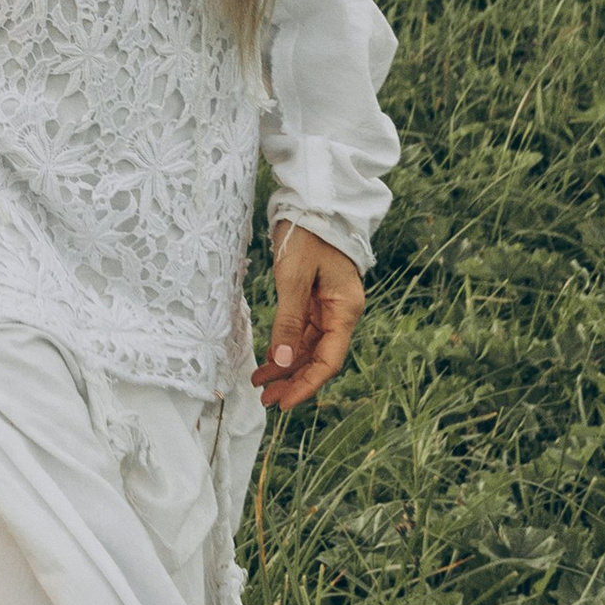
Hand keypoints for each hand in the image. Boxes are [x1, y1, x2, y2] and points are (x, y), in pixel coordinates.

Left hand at [253, 225, 363, 412]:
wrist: (314, 201)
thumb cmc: (307, 234)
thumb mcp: (293, 277)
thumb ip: (288, 320)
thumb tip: (282, 360)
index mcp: (344, 309)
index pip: (328, 360)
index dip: (307, 384)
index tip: (284, 403)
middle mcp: (340, 311)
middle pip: (319, 357)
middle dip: (293, 380)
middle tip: (265, 401)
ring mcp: (328, 305)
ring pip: (308, 346)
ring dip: (286, 366)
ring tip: (260, 384)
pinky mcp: (314, 297)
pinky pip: (302, 330)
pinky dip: (285, 345)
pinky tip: (268, 359)